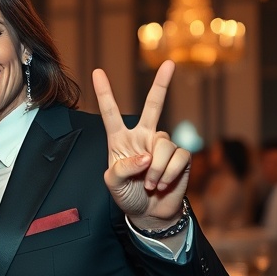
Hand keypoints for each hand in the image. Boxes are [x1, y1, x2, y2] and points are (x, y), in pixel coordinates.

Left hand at [92, 60, 189, 228]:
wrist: (149, 212)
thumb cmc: (126, 195)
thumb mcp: (112, 183)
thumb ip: (121, 168)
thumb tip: (145, 155)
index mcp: (120, 139)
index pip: (110, 113)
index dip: (104, 93)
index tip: (97, 72)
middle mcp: (142, 137)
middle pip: (153, 106)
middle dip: (162, 84)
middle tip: (170, 63)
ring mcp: (162, 146)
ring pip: (163, 143)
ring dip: (156, 168)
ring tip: (150, 184)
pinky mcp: (180, 157)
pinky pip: (177, 157)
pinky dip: (168, 173)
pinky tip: (162, 184)